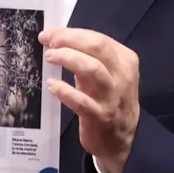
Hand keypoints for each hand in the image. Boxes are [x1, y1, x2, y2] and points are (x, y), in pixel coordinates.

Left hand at [39, 28, 139, 172]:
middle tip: (48, 41)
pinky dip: (65, 91)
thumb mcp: (109, 74)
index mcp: (125, 60)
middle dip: (69, 40)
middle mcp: (122, 75)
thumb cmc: (109, 99)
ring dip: (67, 58)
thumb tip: (58, 39)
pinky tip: (53, 86)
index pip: (98, 38)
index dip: (71, 33)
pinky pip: (81, 101)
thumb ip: (91, 57)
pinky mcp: (101, 117)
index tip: (49, 33)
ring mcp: (112, 96)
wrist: (121, 139)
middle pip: (97, 47)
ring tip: (49, 57)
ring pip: (92, 69)